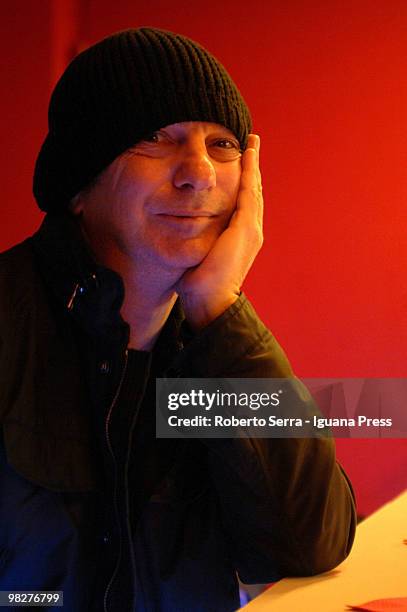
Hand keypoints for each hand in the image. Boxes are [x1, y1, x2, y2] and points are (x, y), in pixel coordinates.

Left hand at [177, 134, 263, 329]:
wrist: (211, 301)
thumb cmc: (201, 285)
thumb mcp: (202, 255)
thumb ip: (202, 241)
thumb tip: (186, 231)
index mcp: (242, 237)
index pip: (244, 203)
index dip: (244, 182)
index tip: (241, 164)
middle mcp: (251, 230)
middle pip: (253, 191)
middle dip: (253, 167)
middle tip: (252, 145)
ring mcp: (252, 228)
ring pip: (254, 188)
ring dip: (253, 164)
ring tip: (252, 143)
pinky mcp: (246, 228)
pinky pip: (248, 192)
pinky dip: (250, 172)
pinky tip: (247, 155)